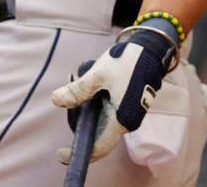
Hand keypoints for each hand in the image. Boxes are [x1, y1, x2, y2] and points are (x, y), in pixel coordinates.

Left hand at [51, 29, 176, 162]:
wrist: (149, 51)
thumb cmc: (125, 63)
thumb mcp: (97, 75)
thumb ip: (78, 90)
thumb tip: (56, 101)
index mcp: (121, 120)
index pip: (99, 147)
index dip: (79, 154)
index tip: (60, 155)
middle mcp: (125, 122)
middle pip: (94, 132)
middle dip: (77, 118)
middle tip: (66, 92)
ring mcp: (126, 114)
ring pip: (97, 119)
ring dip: (83, 105)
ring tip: (77, 79)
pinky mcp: (124, 105)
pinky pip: (103, 110)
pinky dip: (91, 99)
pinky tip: (86, 79)